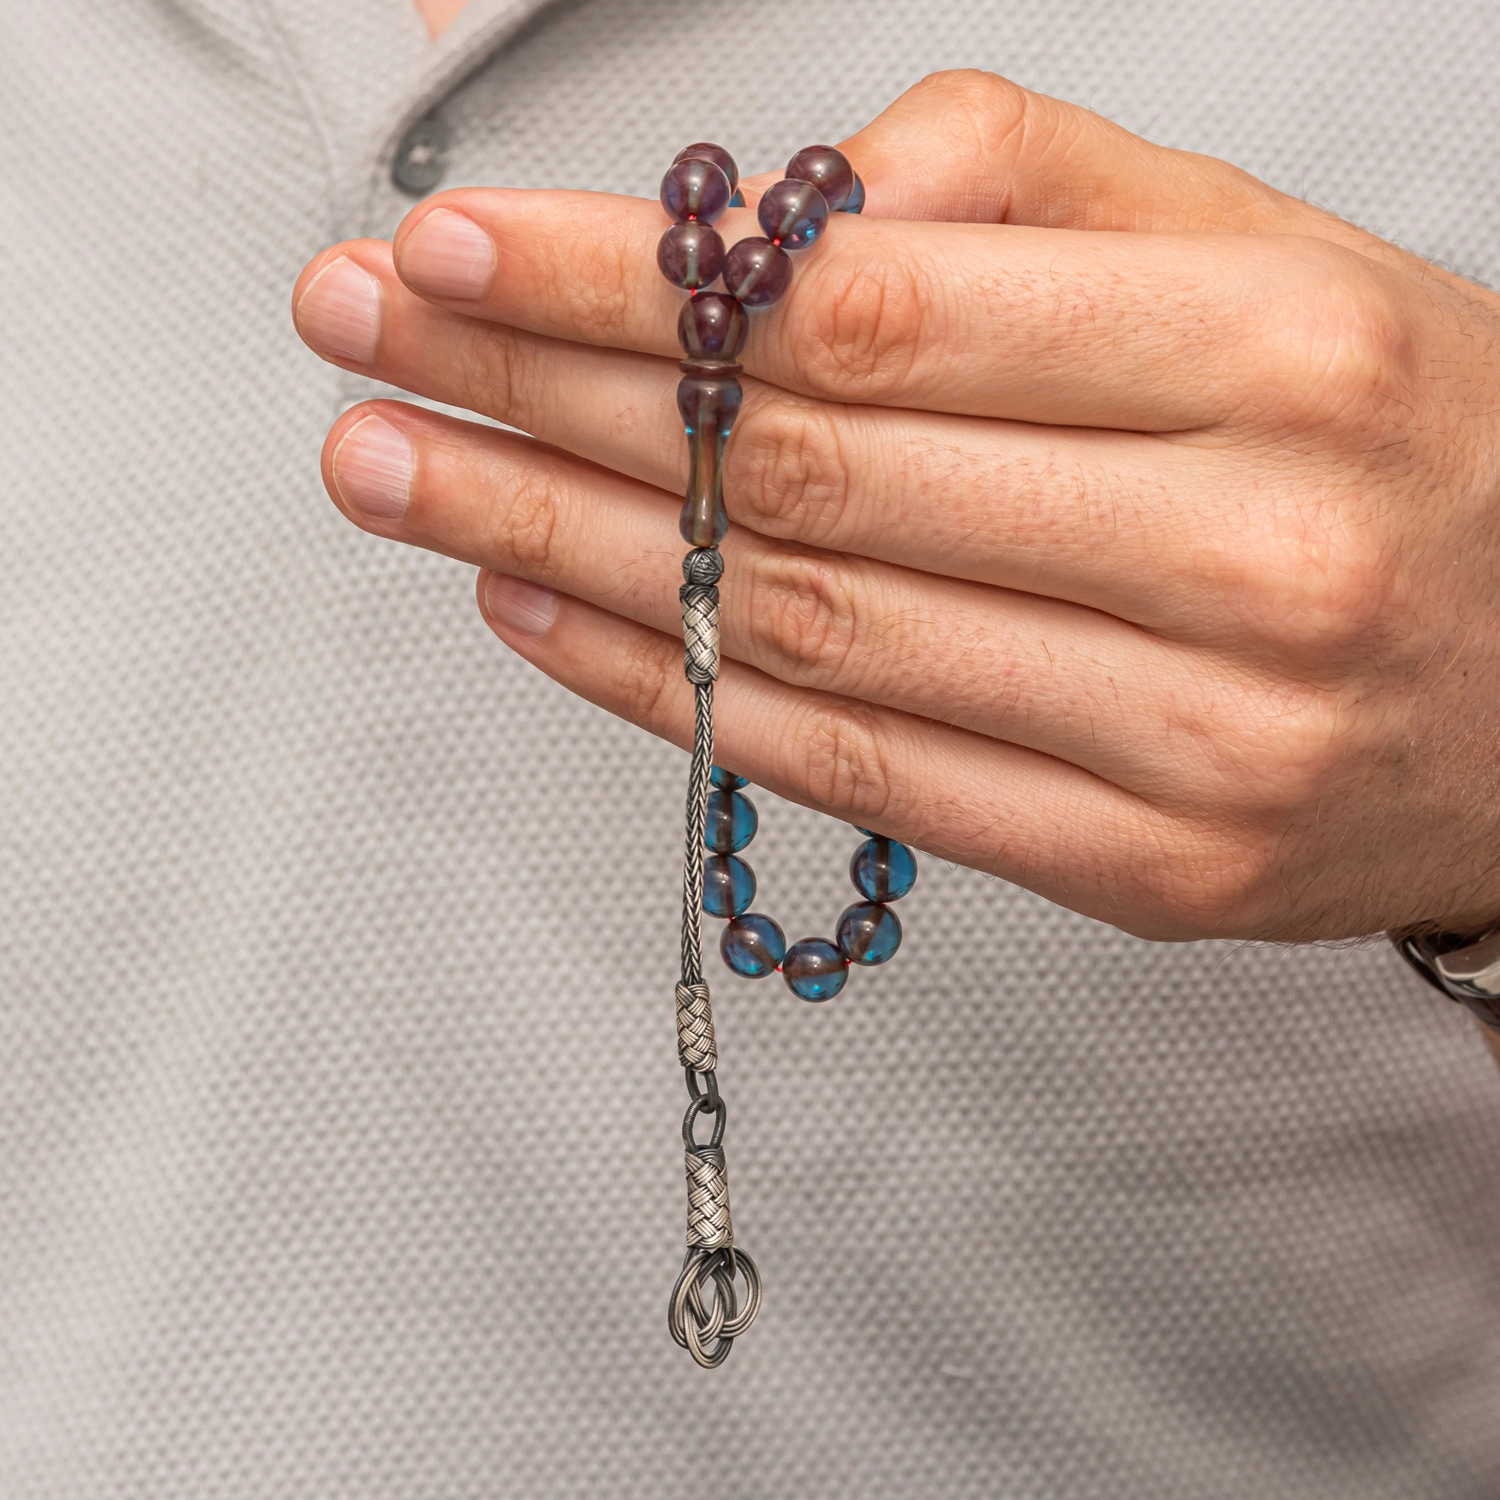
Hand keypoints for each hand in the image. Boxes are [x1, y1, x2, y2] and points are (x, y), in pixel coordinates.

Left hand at [291, 71, 1499, 942]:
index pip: (864, 314)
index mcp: (1268, 359)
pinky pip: (862, 777)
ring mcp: (1191, 745)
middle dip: (546, 402)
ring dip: (567, 552)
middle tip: (366, 352)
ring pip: (806, 634)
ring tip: (401, 478)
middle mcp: (1234, 560)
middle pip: (803, 474)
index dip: (629, 284)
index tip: (455, 255)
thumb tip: (764, 219)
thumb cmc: (1391, 447)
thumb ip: (1020, 195)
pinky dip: (674, 695)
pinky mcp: (1147, 871)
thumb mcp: (1257, 257)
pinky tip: (538, 614)